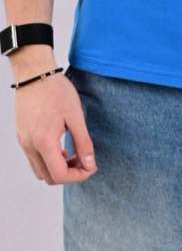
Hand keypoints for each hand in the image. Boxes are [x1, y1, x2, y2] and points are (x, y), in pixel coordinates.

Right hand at [13, 56, 97, 184]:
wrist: (35, 73)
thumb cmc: (56, 91)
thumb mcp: (75, 116)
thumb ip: (83, 142)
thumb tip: (90, 164)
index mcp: (44, 142)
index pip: (60, 175)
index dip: (78, 176)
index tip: (91, 166)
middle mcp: (30, 146)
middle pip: (49, 177)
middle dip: (69, 174)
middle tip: (83, 160)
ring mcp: (23, 142)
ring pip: (40, 170)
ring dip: (57, 168)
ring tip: (73, 153)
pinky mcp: (21, 136)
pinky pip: (34, 158)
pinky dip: (48, 159)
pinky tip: (61, 146)